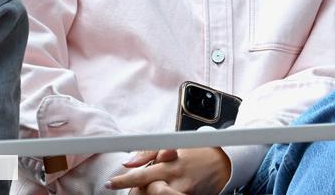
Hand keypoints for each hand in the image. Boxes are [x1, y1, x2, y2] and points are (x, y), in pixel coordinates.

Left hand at [106, 147, 230, 193]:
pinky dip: (164, 194)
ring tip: (153, 187)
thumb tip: (128, 163)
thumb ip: (149, 151)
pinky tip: (165, 189)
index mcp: (170, 164)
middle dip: (138, 192)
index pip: (141, 174)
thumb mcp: (175, 144)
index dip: (123, 181)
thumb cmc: (197, 152)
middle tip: (136, 188)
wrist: (224, 162)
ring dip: (151, 193)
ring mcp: (183, 192)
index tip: (110, 183)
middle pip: (147, 192)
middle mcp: (176, 180)